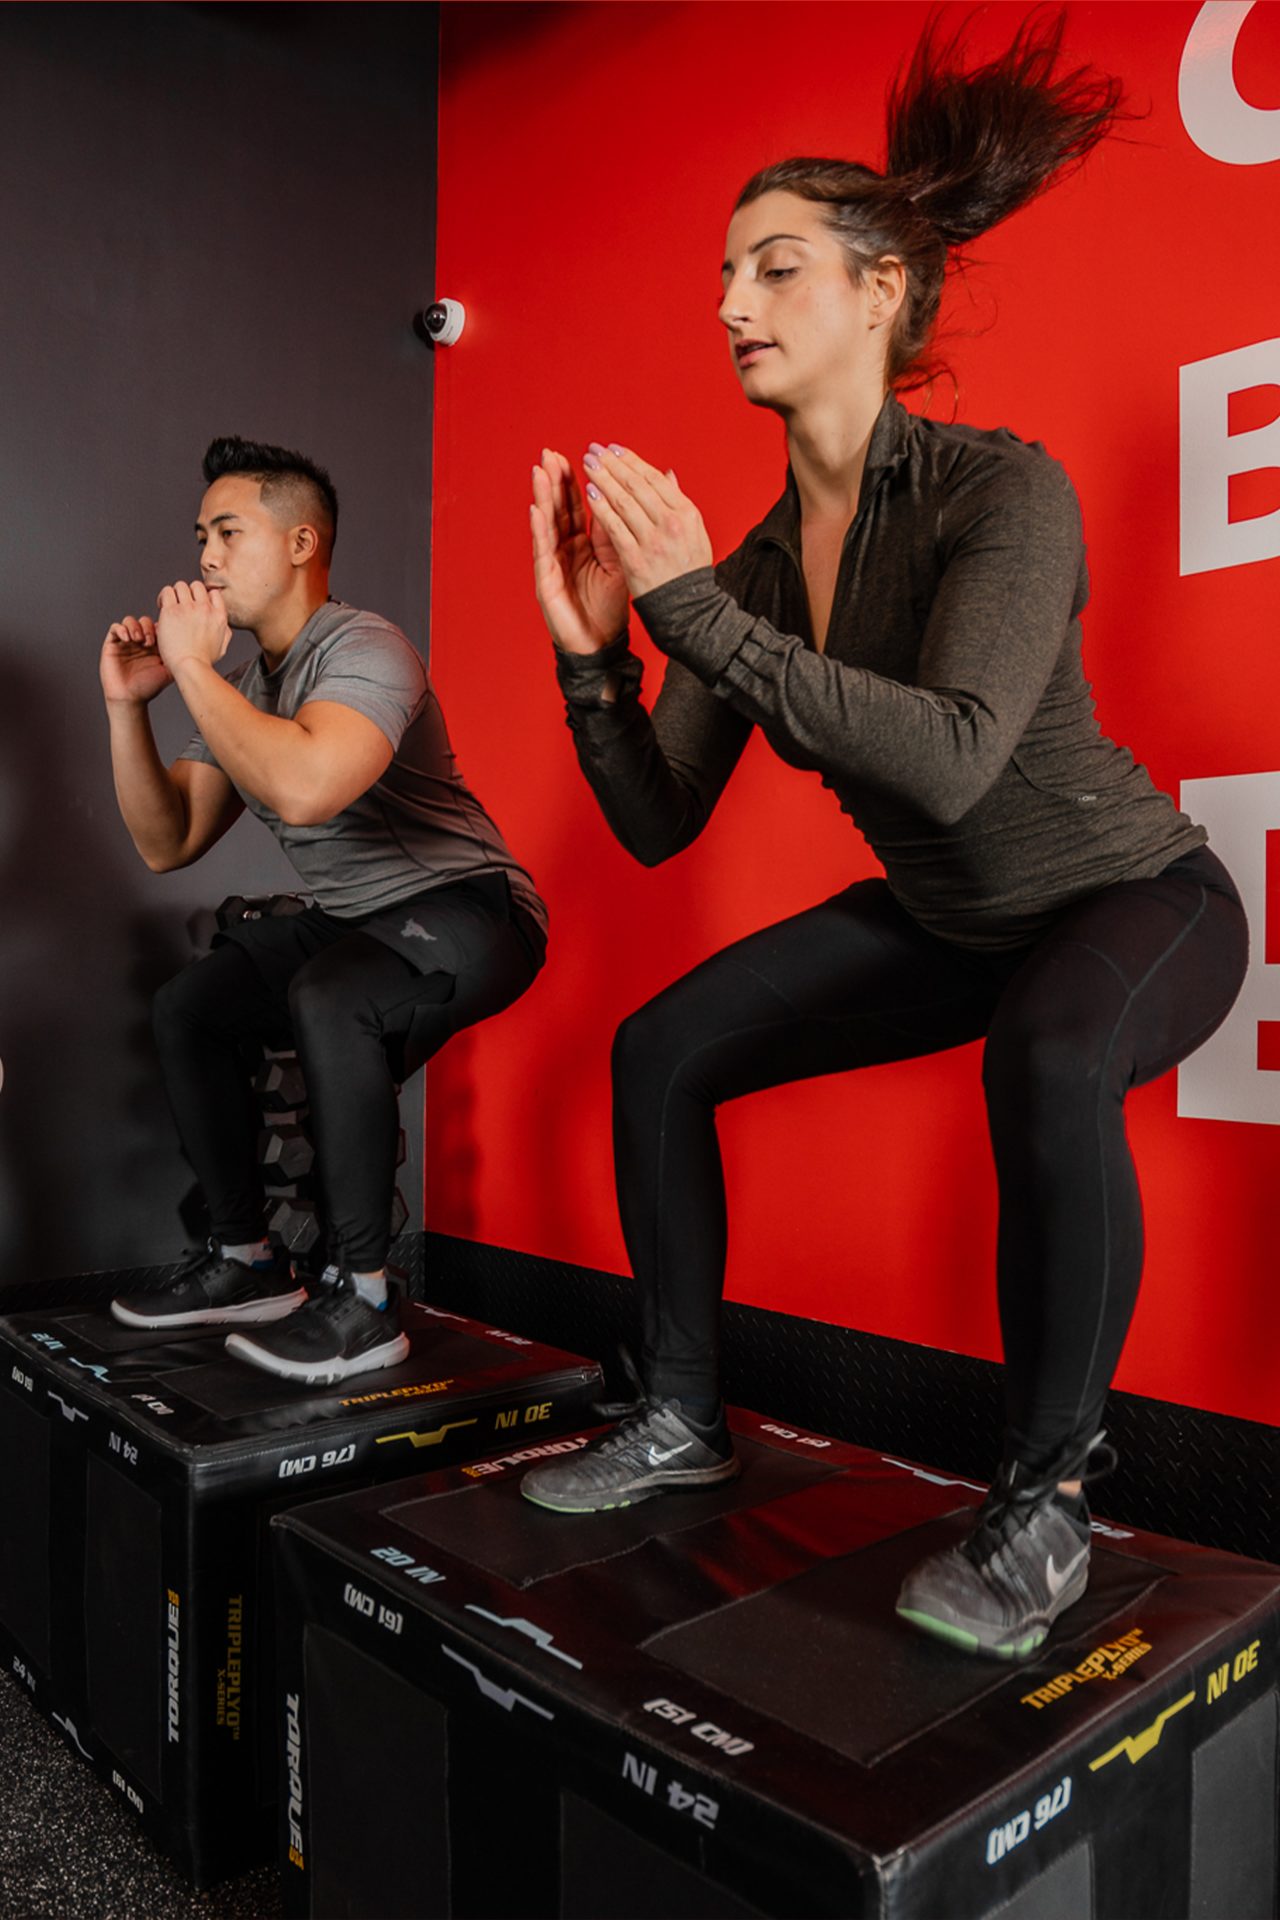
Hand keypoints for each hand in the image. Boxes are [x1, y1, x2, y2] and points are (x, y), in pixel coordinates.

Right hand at [99, 613, 173, 706]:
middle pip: (144, 621)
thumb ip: (177, 657)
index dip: (160, 628)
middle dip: (148, 628)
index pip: (157, 627)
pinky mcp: (112, 644)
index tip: (164, 638)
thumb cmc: (149, 686)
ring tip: (139, 640)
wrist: (131, 698)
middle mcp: (140, 642)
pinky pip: (115, 628)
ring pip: (129, 621)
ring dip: (135, 627)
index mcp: (154, 646)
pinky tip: (128, 639)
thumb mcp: (169, 671)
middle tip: (150, 642)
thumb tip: (188, 645)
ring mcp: (126, 642)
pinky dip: (121, 629)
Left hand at [155, 580, 232, 673]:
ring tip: (170, 605)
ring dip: (175, 594)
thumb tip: (223, 625)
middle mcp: (205, 609)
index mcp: (219, 616)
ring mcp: (188, 608)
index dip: (203, 597)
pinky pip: (166, 592)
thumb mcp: (222, 647)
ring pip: (180, 586)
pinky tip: (162, 606)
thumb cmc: (203, 661)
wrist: (191, 666)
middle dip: (188, 593)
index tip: (196, 605)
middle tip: (181, 604)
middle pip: (196, 586)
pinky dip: (163, 597)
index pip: (212, 593)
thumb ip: (224, 632)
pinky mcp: (171, 611)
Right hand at [531, 448, 627, 654]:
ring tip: (540, 471)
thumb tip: (632, 502)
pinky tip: (537, 511)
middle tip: (551, 453)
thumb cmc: (608, 609)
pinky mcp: (546, 582)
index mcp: (583, 546)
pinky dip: (539, 531)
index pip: (579, 507)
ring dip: (543, 497)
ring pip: (546, 525)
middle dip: (555, 482)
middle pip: (559, 510)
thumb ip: (621, 534)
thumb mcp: (619, 565)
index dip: (577, 482)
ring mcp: (552, 565)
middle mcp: (564, 551)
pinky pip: (542, 552)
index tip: (579, 456)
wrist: (600, 645)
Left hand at [580, 444, 711, 598]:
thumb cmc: (688, 571)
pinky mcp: (635, 558)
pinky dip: (601, 507)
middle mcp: (671, 523)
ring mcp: (653, 540)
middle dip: (612, 464)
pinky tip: (590, 492)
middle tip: (594, 449)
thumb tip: (667, 474)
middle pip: (637, 485)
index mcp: (687, 513)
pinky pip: (614, 526)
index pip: (654, 479)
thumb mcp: (694, 532)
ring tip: (588, 464)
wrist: (688, 608)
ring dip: (603, 478)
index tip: (614, 449)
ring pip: (623, 501)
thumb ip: (678, 501)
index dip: (631, 461)